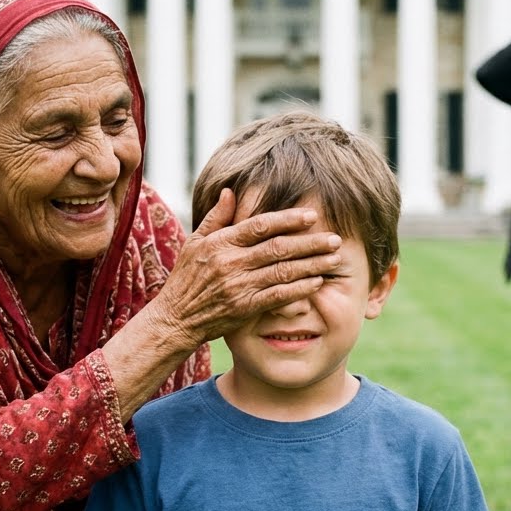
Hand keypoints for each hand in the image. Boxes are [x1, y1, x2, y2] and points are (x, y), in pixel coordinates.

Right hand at [150, 189, 341, 349]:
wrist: (175, 319)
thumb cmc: (186, 278)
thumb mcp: (195, 242)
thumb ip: (217, 217)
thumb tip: (230, 191)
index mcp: (220, 243)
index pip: (260, 225)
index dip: (288, 219)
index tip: (311, 216)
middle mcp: (231, 263)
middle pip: (278, 248)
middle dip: (310, 242)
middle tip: (335, 238)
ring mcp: (238, 286)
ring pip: (283, 271)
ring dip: (312, 264)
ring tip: (334, 258)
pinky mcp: (244, 308)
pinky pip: (278, 296)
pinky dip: (300, 289)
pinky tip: (317, 282)